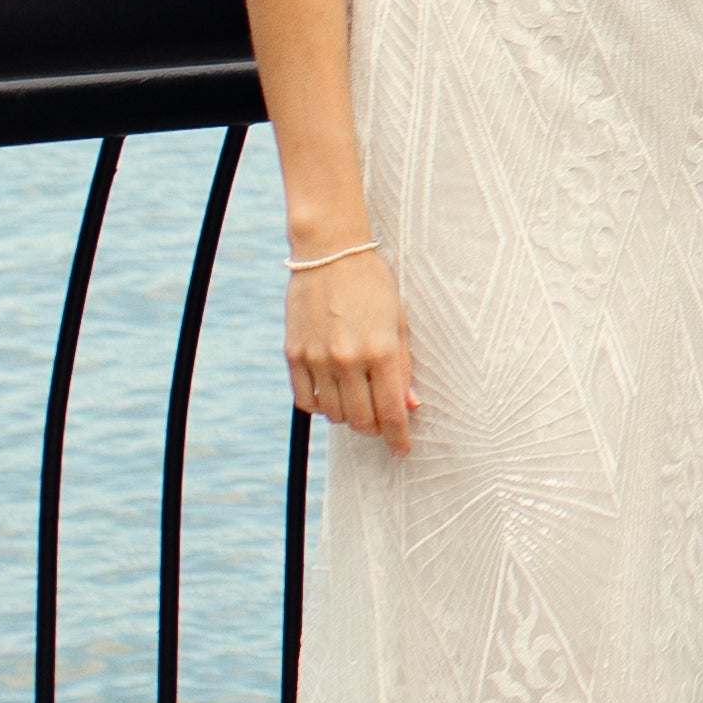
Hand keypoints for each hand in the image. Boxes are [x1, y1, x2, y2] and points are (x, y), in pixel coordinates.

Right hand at [286, 245, 416, 452]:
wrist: (329, 254)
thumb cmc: (373, 285)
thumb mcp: (399, 322)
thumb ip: (403, 367)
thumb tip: (409, 407)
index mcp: (381, 351)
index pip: (391, 412)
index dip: (398, 437)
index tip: (402, 449)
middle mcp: (348, 359)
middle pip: (361, 420)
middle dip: (375, 428)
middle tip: (381, 422)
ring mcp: (317, 358)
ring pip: (334, 414)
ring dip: (349, 416)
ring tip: (357, 400)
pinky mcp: (294, 354)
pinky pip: (306, 401)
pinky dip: (320, 406)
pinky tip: (332, 395)